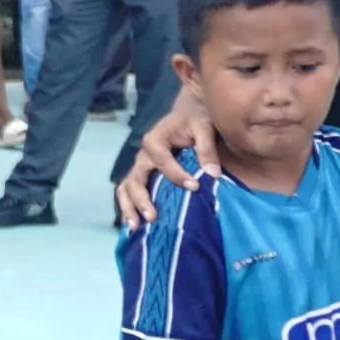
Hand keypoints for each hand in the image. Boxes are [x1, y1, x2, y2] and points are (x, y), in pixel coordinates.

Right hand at [114, 90, 208, 228]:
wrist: (189, 112)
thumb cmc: (196, 119)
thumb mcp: (204, 127)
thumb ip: (206, 149)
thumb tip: (213, 175)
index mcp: (154, 141)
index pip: (163, 162)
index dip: (177, 175)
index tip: (195, 187)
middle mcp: (143, 155)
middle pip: (135, 179)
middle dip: (141, 200)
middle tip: (153, 218)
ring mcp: (141, 166)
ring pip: (127, 187)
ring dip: (129, 207)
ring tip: (135, 227)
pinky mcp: (144, 174)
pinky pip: (130, 191)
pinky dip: (130, 206)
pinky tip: (134, 224)